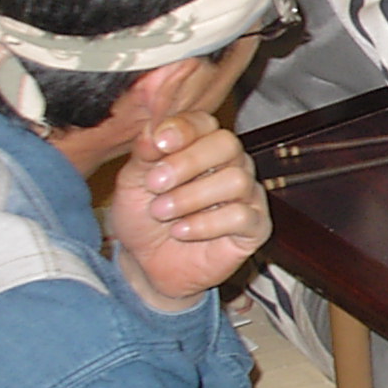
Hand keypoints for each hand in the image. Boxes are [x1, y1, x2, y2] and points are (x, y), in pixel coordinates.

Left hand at [107, 111, 271, 311]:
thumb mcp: (132, 183)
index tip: (158, 144)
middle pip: (227, 144)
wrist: (148, 265)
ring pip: (236, 180)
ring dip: (191, 197)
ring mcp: (247, 195)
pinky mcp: (256, 227)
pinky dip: (205, 224)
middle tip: (156, 184)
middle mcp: (230, 164)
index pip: (205, 122)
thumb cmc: (145, 219)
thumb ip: (144, 155)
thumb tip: (152, 130)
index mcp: (201, 146)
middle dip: (187, 163)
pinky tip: (181, 231)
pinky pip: (242, 216)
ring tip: (162, 212)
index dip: (183, 129)